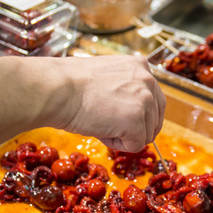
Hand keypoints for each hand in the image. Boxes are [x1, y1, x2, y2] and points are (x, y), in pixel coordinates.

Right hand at [32, 55, 165, 151]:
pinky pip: (134, 146)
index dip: (138, 116)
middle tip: (109, 124)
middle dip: (135, 129)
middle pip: (155, 120)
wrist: (57, 90)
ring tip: (100, 121)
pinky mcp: (136, 121)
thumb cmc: (70, 85)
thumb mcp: (106, 76)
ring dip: (123, 135)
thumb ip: (124, 88)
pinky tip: (100, 128)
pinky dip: (116, 144)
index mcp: (140, 66)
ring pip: (145, 135)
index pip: (154, 100)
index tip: (120, 118)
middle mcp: (147, 80)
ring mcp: (144, 101)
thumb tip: (130, 110)